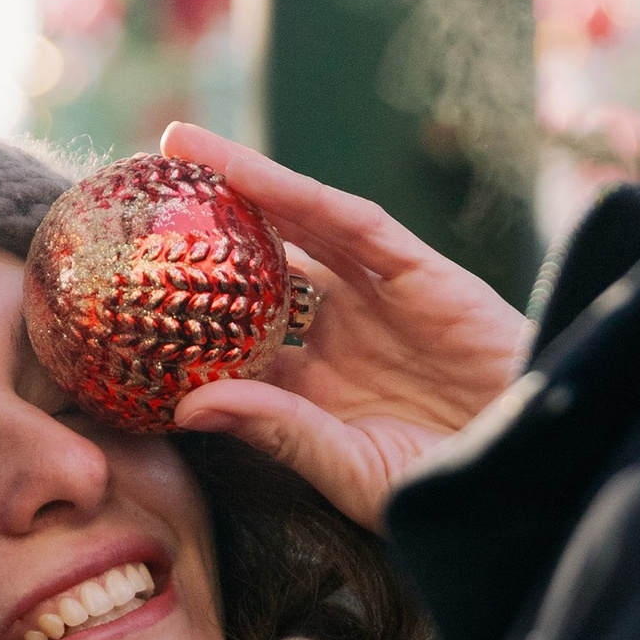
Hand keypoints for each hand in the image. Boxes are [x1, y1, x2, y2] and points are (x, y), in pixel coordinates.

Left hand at [158, 121, 526, 528]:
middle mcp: (338, 334)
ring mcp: (378, 298)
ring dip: (241, 184)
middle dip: (200, 238)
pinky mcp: (420, 271)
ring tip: (178, 147)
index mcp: (313, 389)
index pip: (229, 343)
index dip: (174, 319)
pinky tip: (245, 170)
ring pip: (297, 229)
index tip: (107, 300)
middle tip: (130, 202)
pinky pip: (348, 222)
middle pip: (255, 273)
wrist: (533, 471)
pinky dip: (297, 191)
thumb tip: (187, 406)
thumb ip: (278, 433)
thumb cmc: (447, 491)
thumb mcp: (350, 471)